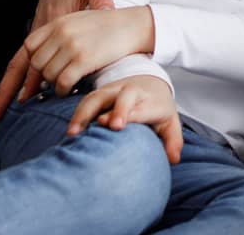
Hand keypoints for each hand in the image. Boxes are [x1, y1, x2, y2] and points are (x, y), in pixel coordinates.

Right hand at [0, 0, 113, 123]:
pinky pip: (27, 59)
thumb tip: (108, 7)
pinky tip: (21, 95)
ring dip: (7, 90)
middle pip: (18, 68)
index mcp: (52, 22)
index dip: (27, 83)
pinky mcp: (42, 29)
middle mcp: (40, 29)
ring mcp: (39, 31)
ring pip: (19, 66)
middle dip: (3, 95)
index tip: (19, 106)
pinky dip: (20, 77)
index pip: (34, 59)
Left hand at [29, 6, 155, 96]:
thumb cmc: (108, 26)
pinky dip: (63, 90)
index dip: (33, 59)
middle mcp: (62, 33)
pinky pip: (63, 82)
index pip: (30, 45)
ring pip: (48, 75)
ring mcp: (72, 46)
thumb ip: (59, 33)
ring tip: (64, 84)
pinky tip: (70, 89)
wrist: (133, 26)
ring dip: (54, 84)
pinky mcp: (84, 60)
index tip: (44, 66)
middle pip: (37, 63)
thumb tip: (43, 52)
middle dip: (44, 74)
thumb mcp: (79, 21)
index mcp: (59, 22)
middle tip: (55, 78)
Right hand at [67, 75, 182, 163]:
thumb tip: (173, 160)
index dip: (130, 114)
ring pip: (98, 97)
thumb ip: (173, 141)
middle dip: (114, 109)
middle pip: (124, 96)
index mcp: (151, 101)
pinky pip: (86, 101)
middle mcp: (132, 92)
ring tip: (73, 133)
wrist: (150, 83)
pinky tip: (70, 132)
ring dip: (85, 113)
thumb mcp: (170, 123)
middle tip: (103, 124)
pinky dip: (77, 115)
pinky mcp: (100, 93)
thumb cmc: (158, 110)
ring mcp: (114, 91)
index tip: (119, 125)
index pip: (142, 107)